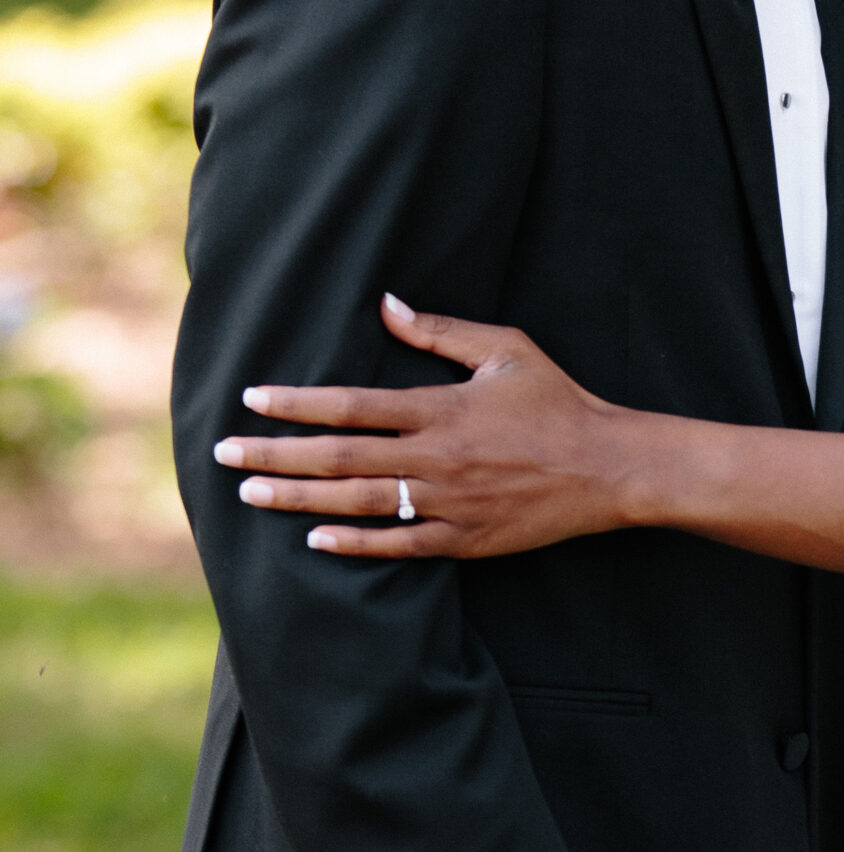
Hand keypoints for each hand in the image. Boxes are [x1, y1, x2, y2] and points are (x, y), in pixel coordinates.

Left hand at [212, 295, 638, 557]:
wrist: (608, 468)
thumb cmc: (558, 402)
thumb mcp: (507, 350)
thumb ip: (442, 332)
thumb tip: (387, 306)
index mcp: (442, 409)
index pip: (352, 405)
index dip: (298, 403)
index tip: (253, 398)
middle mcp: (437, 458)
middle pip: (340, 457)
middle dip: (276, 453)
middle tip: (226, 452)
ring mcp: (448, 503)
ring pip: (358, 503)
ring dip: (298, 498)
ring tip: (251, 493)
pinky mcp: (463, 539)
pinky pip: (398, 545)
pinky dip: (354, 543)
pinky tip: (314, 538)